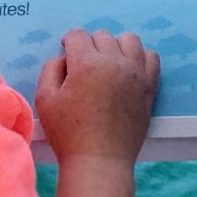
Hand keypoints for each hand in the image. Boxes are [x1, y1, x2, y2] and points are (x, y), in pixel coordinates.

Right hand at [35, 29, 159, 163]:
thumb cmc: (68, 133)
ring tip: (107, 64)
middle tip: (83, 66)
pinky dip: (140, 58)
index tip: (66, 54)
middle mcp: (114, 61)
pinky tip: (128, 71)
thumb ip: (51, 69)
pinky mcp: (149, 86)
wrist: (99, 161)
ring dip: (116, 46)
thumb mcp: (45, 99)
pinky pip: (151, 57)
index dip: (68, 42)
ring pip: (129, 40)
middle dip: (89, 45)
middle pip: (102, 36)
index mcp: (87, 63)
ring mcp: (135, 73)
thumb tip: (65, 57)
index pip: (78, 35)